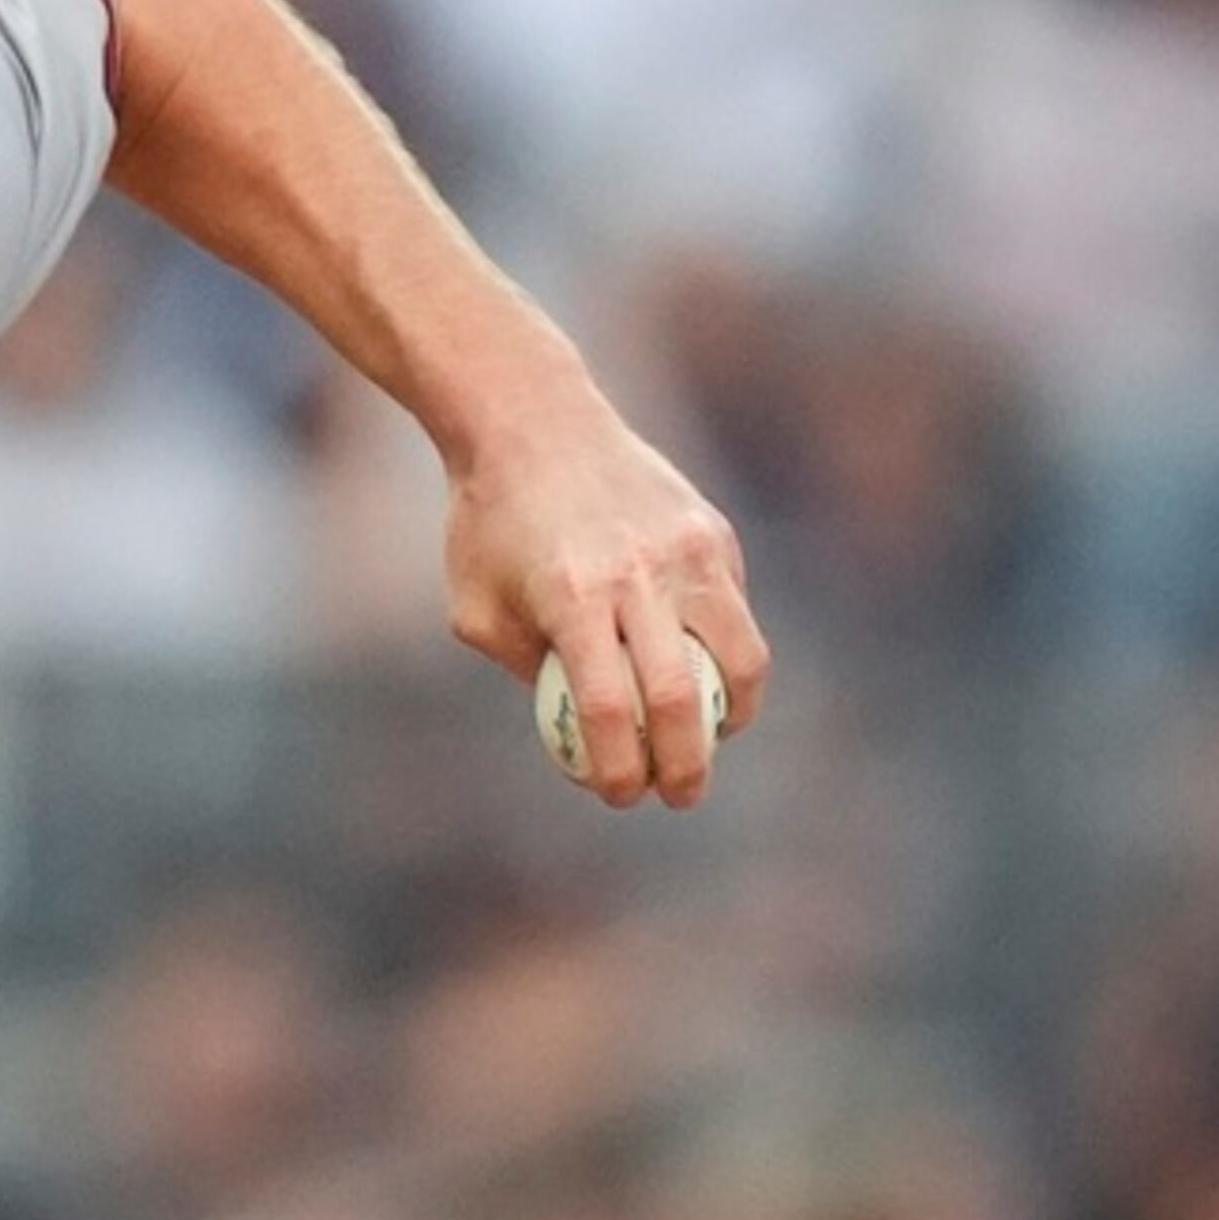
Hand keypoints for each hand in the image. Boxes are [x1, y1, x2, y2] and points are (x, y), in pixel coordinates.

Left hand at [440, 395, 768, 809]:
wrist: (533, 423)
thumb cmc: (488, 525)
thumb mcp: (477, 609)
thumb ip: (532, 672)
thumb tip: (583, 737)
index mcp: (572, 597)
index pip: (608, 709)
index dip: (619, 768)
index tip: (621, 797)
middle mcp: (640, 575)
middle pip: (682, 698)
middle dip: (686, 766)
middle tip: (679, 795)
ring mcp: (688, 552)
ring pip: (741, 659)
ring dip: (731, 718)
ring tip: (708, 742)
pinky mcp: (716, 533)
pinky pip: (735, 614)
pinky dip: (725, 656)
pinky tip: (701, 674)